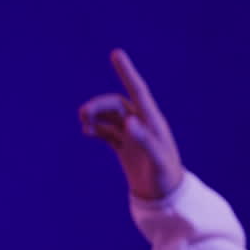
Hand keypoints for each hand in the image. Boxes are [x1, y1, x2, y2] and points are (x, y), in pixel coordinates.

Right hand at [79, 49, 184, 199]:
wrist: (165, 196)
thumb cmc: (166, 177)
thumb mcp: (157, 159)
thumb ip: (144, 140)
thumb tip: (129, 122)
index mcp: (153, 122)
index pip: (138, 91)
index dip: (127, 72)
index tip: (116, 53)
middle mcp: (143, 124)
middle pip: (117, 104)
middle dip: (99, 106)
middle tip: (83, 115)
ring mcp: (133, 135)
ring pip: (110, 117)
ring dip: (95, 116)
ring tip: (85, 125)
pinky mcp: (125, 146)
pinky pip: (107, 131)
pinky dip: (96, 129)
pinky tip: (88, 132)